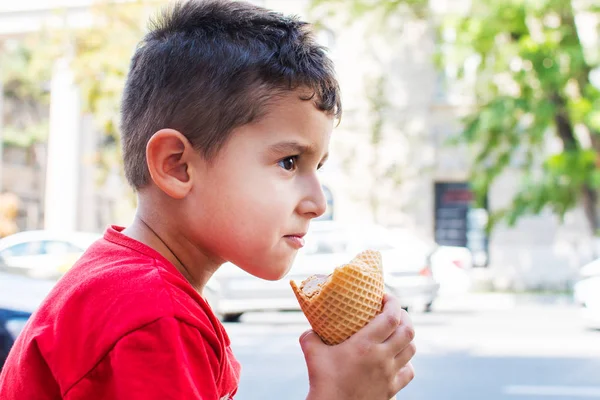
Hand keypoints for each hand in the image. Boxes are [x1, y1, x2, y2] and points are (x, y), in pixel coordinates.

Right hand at [301, 294, 415, 399]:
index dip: (393, 302)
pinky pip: (408, 372)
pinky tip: (397, 359)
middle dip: (405, 316)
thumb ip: (311, 335)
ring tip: (397, 332)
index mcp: (365, 345)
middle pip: (408, 330)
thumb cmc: (322, 382)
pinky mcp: (392, 390)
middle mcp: (382, 358)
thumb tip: (311, 327)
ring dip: (407, 337)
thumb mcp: (312, 352)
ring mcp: (389, 375)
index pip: (391, 317)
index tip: (385, 296)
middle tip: (395, 311)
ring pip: (411, 350)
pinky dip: (406, 362)